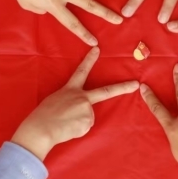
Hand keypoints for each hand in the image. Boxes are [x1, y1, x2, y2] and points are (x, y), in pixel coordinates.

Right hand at [11, 47, 138, 159]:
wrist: (42, 128)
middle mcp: (82, 97)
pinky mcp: (88, 122)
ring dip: (79, 121)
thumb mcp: (56, 100)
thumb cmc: (43, 115)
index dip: (90, 60)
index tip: (97, 49)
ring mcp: (87, 109)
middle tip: (136, 84)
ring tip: (65, 123)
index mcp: (71, 89)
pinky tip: (68, 129)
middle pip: (106, 91)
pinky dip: (78, 129)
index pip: (82, 71)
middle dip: (123, 87)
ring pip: (88, 117)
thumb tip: (78, 109)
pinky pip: (85, 126)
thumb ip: (70, 101)